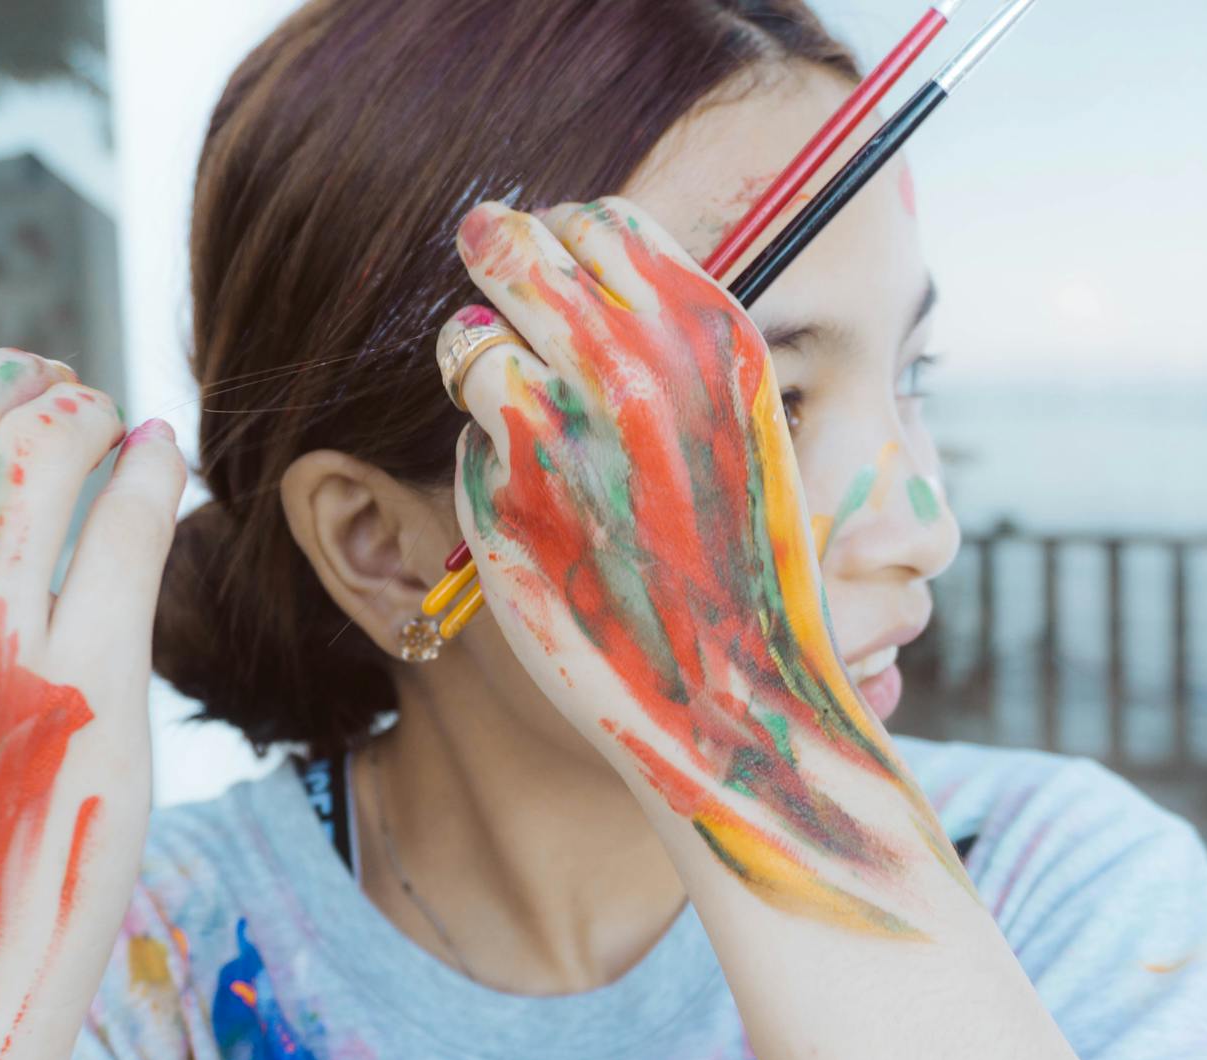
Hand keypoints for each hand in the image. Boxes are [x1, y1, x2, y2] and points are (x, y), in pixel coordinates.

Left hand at [448, 200, 958, 934]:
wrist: (731, 689)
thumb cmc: (740, 553)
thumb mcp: (738, 420)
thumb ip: (668, 339)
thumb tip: (577, 268)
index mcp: (706, 337)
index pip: (601, 222)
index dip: (563, 232)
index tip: (548, 253)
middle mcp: (630, 368)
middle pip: (515, 249)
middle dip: (492, 249)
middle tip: (480, 251)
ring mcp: (556, 432)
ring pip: (466, 335)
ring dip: (472, 349)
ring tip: (498, 388)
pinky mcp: (497, 498)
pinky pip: (466, 438)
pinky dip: (485, 453)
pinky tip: (534, 499)